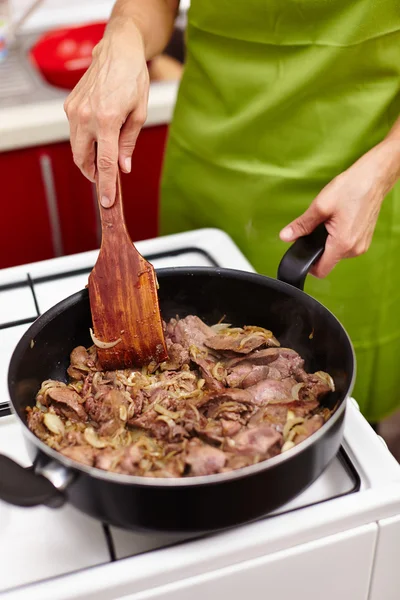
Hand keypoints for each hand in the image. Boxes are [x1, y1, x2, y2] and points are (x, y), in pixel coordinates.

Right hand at [64, 18, 148, 206]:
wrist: (117, 51)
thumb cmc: (133, 78)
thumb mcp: (139, 113)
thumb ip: (129, 143)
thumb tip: (123, 167)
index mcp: (107, 120)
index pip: (105, 163)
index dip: (106, 186)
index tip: (107, 202)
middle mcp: (86, 116)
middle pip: (84, 160)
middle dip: (93, 174)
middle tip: (106, 179)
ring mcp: (74, 111)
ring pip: (76, 148)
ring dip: (88, 159)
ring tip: (104, 157)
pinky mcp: (69, 106)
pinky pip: (75, 132)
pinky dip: (85, 141)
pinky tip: (99, 134)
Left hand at [279, 141, 399, 277]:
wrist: (373, 178)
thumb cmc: (352, 188)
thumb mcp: (320, 206)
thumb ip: (302, 225)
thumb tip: (286, 236)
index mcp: (342, 244)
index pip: (321, 270)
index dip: (307, 264)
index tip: (301, 252)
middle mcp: (354, 249)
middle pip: (328, 261)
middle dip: (317, 246)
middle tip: (317, 226)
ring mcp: (361, 245)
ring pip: (336, 253)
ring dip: (328, 241)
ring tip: (330, 221)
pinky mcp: (364, 239)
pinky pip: (346, 245)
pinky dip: (338, 237)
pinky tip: (339, 221)